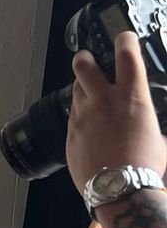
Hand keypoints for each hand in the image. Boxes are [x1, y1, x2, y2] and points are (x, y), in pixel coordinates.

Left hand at [66, 31, 166, 192]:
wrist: (117, 189)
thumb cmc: (143, 165)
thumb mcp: (157, 134)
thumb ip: (148, 120)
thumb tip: (150, 126)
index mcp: (132, 95)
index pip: (126, 53)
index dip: (123, 40)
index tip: (122, 38)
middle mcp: (104, 101)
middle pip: (84, 66)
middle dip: (84, 59)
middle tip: (85, 60)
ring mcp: (83, 118)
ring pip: (75, 91)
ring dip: (81, 88)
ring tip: (88, 94)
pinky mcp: (70, 135)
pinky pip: (71, 116)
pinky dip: (78, 114)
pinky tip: (84, 121)